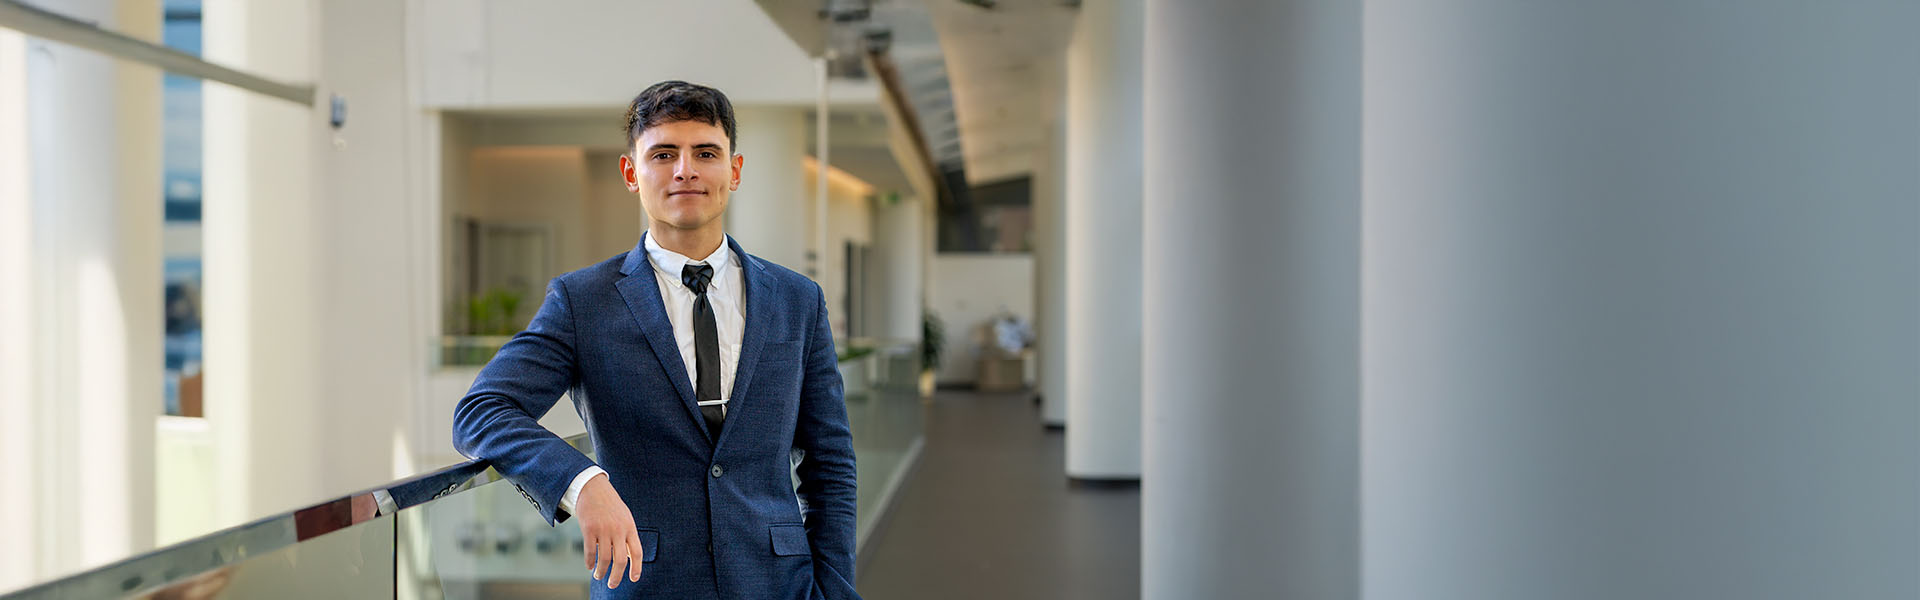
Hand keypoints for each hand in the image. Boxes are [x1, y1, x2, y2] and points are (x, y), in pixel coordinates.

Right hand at [576, 473, 642, 588]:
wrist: (593, 488)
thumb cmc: (610, 504)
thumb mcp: (625, 517)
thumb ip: (628, 535)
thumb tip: (629, 557)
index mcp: (630, 527)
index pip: (637, 552)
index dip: (636, 568)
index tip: (634, 579)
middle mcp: (618, 530)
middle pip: (620, 560)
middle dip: (616, 577)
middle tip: (612, 585)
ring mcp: (603, 530)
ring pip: (604, 559)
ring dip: (601, 571)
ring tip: (598, 576)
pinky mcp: (589, 529)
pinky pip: (590, 551)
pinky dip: (590, 562)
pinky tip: (590, 566)